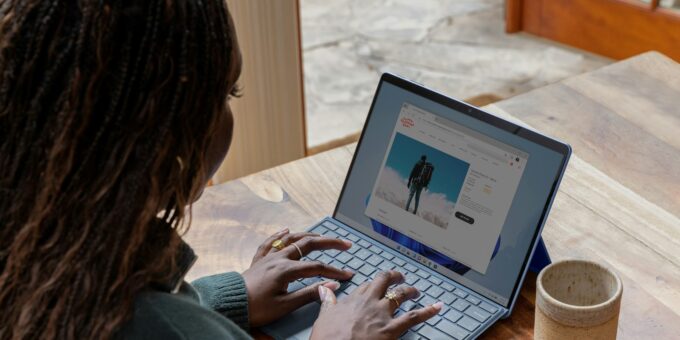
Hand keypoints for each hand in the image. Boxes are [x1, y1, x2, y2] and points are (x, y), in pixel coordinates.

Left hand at [242, 229, 353, 326]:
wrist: (229, 305)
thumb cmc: (256, 308)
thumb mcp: (285, 305)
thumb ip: (309, 294)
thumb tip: (331, 287)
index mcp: (286, 270)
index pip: (317, 267)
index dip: (334, 271)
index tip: (347, 276)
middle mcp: (278, 258)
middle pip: (308, 244)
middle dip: (329, 242)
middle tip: (345, 244)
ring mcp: (268, 257)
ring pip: (291, 239)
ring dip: (309, 235)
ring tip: (322, 236)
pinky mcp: (258, 261)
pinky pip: (270, 242)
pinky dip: (280, 234)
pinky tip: (286, 229)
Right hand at [310, 271, 442, 339]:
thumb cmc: (328, 338)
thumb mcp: (323, 317)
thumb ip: (327, 302)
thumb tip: (324, 291)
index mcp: (353, 299)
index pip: (367, 284)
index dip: (373, 284)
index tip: (376, 285)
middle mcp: (370, 302)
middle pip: (384, 281)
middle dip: (394, 277)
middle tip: (399, 278)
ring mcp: (382, 314)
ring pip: (401, 295)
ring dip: (410, 291)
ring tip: (415, 291)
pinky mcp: (392, 329)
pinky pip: (414, 317)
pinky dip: (428, 311)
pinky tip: (437, 307)